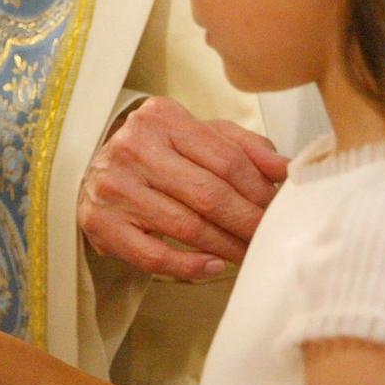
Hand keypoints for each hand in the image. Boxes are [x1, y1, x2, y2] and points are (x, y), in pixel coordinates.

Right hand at [76, 97, 286, 279]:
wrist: (98, 170)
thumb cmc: (157, 152)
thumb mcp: (199, 135)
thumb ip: (244, 146)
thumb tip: (286, 169)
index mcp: (162, 118)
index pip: (225, 158)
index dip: (259, 190)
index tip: (277, 210)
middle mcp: (134, 147)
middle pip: (208, 194)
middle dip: (247, 222)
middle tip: (268, 238)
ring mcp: (114, 186)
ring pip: (186, 227)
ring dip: (226, 247)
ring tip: (248, 254)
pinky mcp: (101, 222)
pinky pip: (153, 256)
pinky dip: (189, 267)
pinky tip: (213, 266)